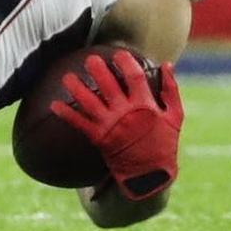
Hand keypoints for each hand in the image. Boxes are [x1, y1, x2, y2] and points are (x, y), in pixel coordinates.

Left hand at [50, 51, 182, 200]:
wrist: (150, 177)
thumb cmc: (164, 144)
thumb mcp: (175, 117)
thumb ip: (171, 90)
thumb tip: (167, 64)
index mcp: (145, 107)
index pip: (134, 77)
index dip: (125, 62)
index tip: (118, 53)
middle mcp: (126, 114)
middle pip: (108, 86)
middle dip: (97, 69)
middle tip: (90, 59)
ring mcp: (111, 126)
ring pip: (89, 102)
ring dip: (76, 88)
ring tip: (67, 76)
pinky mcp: (99, 139)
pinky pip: (79, 124)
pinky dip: (66, 114)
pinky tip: (54, 105)